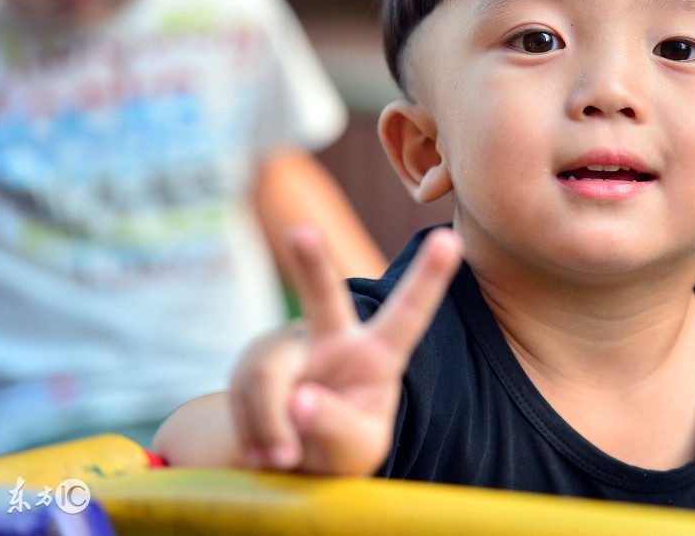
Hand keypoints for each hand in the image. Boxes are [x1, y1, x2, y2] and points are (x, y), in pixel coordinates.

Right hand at [230, 225, 460, 475]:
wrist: (291, 460)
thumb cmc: (341, 445)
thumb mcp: (357, 448)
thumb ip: (337, 426)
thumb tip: (298, 400)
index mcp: (378, 353)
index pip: (408, 314)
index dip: (430, 277)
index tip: (451, 240)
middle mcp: (333, 336)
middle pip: (322, 297)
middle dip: (311, 263)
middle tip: (301, 234)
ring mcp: (289, 345)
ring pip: (268, 374)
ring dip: (270, 424)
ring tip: (282, 459)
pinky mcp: (252, 362)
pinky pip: (242, 397)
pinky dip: (253, 434)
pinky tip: (263, 452)